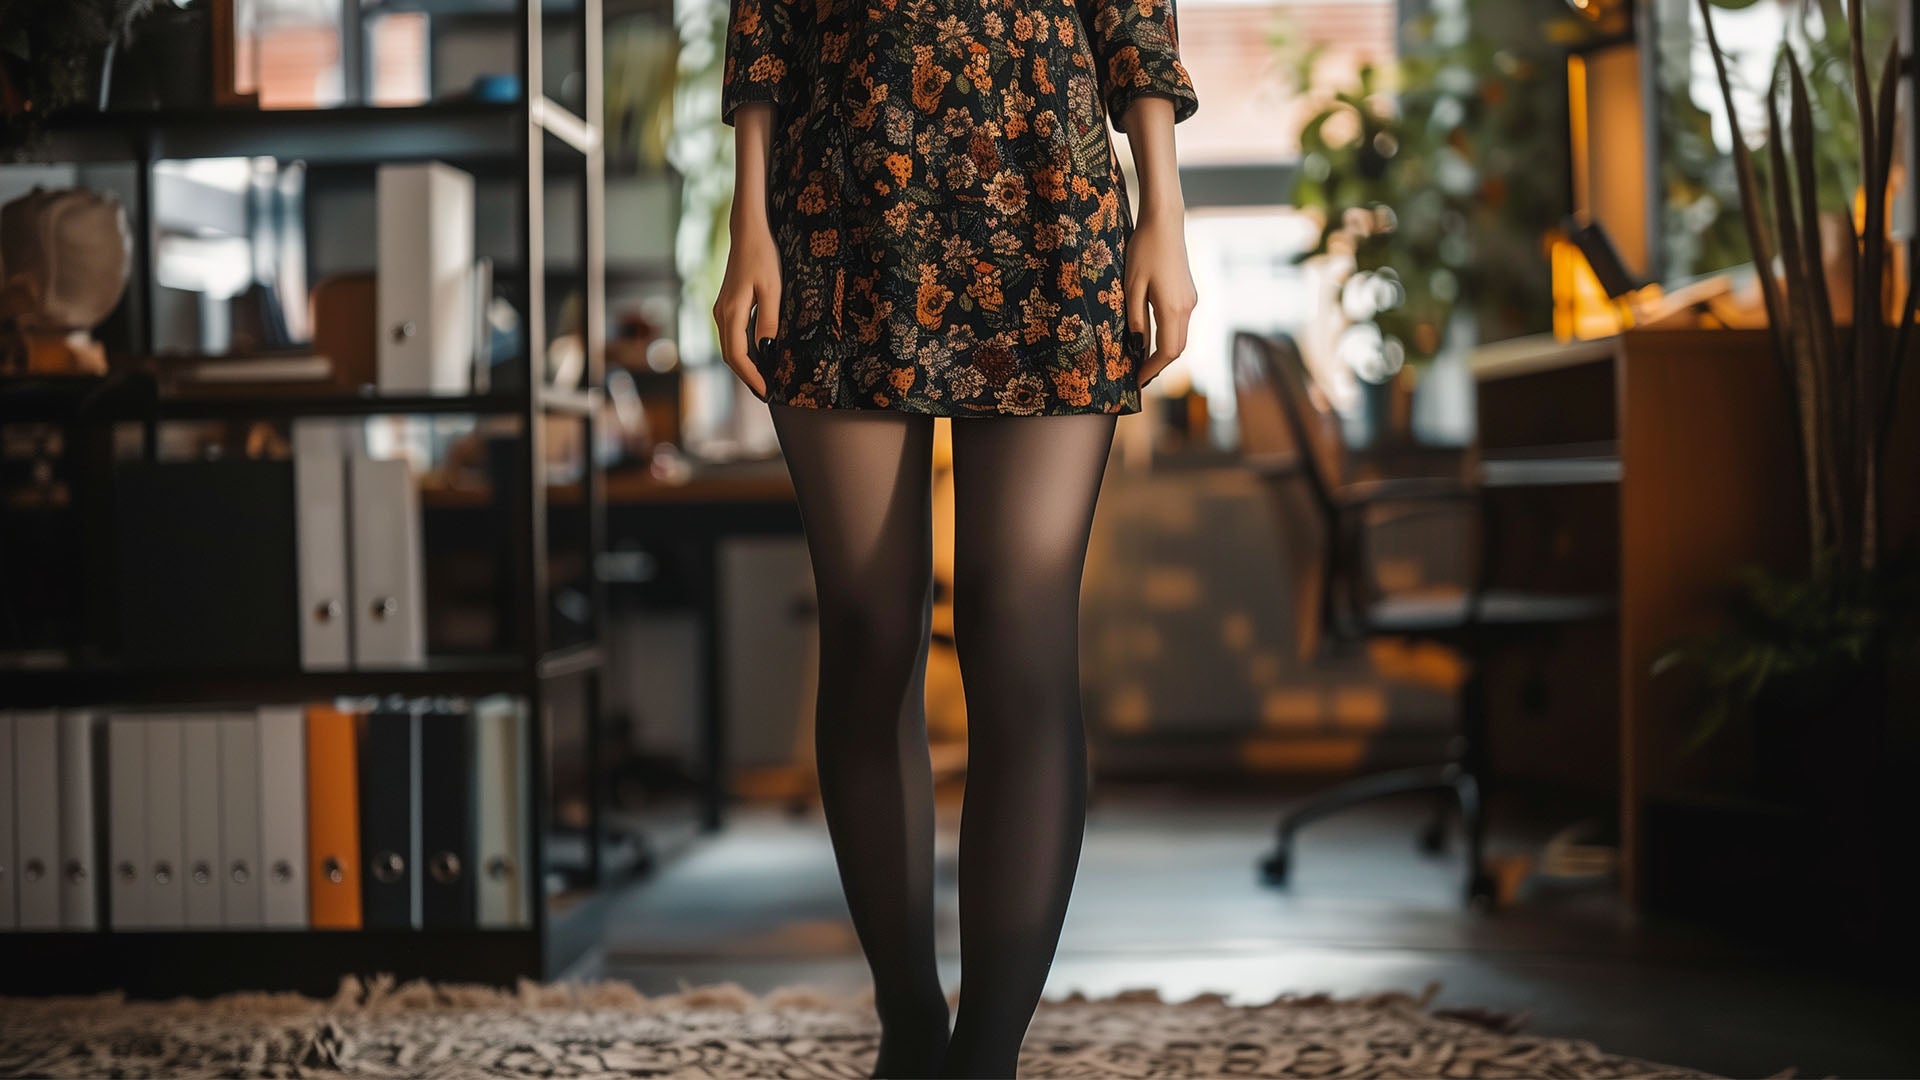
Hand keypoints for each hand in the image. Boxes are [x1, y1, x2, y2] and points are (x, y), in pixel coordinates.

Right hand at [713, 217, 778, 401]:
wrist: (747, 232)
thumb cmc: (763, 256)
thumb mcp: (772, 288)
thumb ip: (768, 320)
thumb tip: (766, 349)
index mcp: (731, 313)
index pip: (737, 356)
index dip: (751, 377)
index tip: (767, 392)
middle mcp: (721, 314)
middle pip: (730, 356)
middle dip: (748, 377)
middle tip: (767, 393)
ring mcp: (721, 310)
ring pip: (729, 348)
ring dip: (745, 366)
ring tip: (764, 380)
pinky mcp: (725, 306)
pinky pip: (732, 337)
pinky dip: (743, 352)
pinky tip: (758, 357)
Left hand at [1124, 208, 1196, 390]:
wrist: (1164, 222)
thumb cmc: (1144, 250)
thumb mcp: (1131, 286)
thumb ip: (1135, 318)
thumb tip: (1138, 345)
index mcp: (1173, 308)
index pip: (1167, 352)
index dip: (1152, 370)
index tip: (1136, 380)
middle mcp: (1187, 308)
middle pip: (1177, 349)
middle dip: (1158, 366)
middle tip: (1137, 376)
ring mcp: (1191, 300)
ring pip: (1180, 337)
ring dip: (1163, 352)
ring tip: (1141, 361)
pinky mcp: (1188, 293)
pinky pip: (1180, 323)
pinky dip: (1167, 337)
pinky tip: (1151, 338)